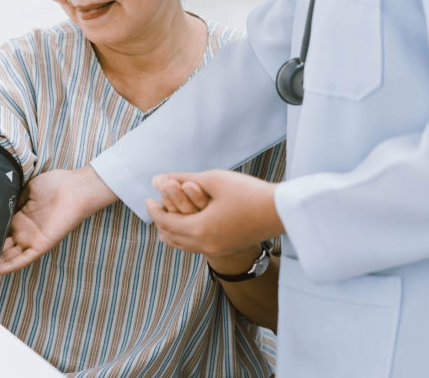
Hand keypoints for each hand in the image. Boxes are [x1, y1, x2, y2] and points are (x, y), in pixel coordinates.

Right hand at [0, 166, 116, 274]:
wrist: (74, 189)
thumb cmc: (55, 185)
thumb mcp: (28, 189)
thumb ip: (12, 197)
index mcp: (20, 217)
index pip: (0, 230)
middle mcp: (24, 230)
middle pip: (2, 245)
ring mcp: (32, 239)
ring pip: (10, 255)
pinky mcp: (41, 245)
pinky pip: (23, 259)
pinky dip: (10, 265)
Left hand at [146, 170, 283, 257]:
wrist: (280, 211)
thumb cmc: (247, 191)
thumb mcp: (213, 180)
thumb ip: (182, 179)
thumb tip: (156, 179)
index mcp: (200, 228)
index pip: (165, 221)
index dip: (154, 210)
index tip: (148, 198)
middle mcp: (205, 244)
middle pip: (171, 236)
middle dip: (160, 221)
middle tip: (154, 206)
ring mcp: (216, 250)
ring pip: (182, 245)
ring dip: (170, 231)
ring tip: (165, 216)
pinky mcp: (225, 248)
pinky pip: (194, 247)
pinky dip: (183, 237)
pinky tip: (185, 226)